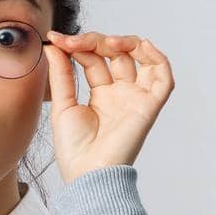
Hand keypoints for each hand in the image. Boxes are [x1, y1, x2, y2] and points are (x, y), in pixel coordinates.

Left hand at [43, 30, 174, 183]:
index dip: (77, 45)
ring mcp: (135, 98)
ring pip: (141, 59)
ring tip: (106, 41)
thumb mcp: (63, 104)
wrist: (87, 174)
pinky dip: (158, 58)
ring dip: (126, 43)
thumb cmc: (74, 150)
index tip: (56, 39)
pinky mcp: (149, 106)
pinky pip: (163, 78)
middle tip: (74, 42)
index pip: (93, 58)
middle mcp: (120, 93)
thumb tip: (52, 45)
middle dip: (96, 41)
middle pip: (116, 54)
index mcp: (100, 94)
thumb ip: (61, 74)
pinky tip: (141, 46)